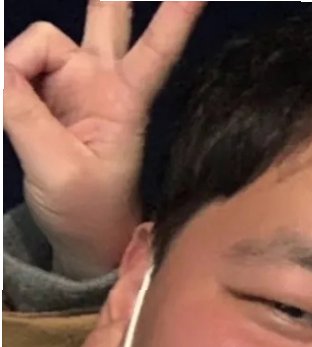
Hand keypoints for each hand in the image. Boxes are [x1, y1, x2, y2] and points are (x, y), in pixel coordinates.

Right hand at [3, 0, 203, 278]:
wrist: (83, 241)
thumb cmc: (88, 212)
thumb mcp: (56, 168)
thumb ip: (25, 114)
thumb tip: (1, 72)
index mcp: (124, 100)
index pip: (157, 50)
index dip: (176, 17)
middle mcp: (102, 82)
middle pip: (109, 19)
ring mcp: (73, 86)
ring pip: (44, 41)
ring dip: (19, 61)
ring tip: (13, 107)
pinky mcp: (44, 97)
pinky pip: (14, 68)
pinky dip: (6, 75)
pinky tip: (5, 96)